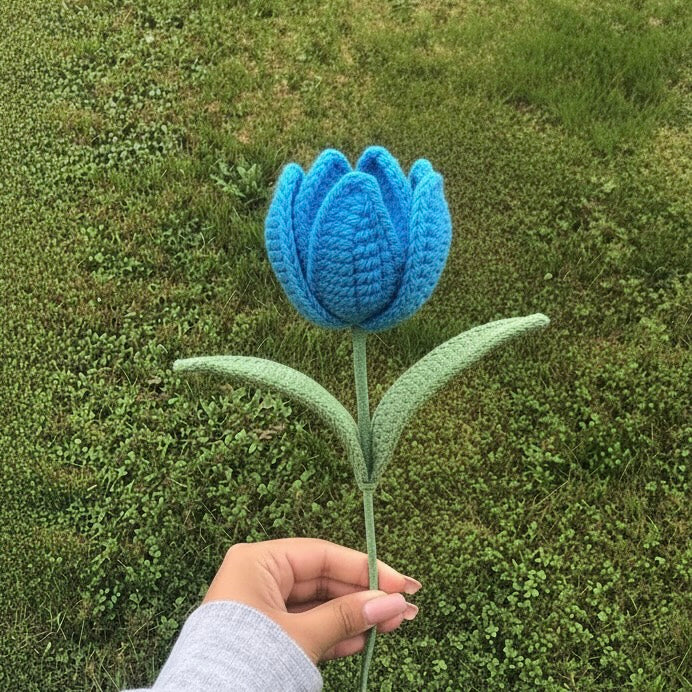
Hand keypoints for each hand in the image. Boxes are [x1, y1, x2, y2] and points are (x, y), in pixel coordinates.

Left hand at [203, 537, 420, 664]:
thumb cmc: (247, 661)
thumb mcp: (302, 636)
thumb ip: (348, 616)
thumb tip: (394, 604)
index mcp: (258, 562)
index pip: (321, 555)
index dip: (364, 568)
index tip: (401, 583)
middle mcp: (258, 578)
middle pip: (322, 579)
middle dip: (363, 596)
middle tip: (403, 608)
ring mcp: (261, 608)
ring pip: (317, 605)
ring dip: (354, 616)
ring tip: (391, 625)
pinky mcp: (264, 635)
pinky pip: (306, 626)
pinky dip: (334, 633)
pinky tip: (363, 639)